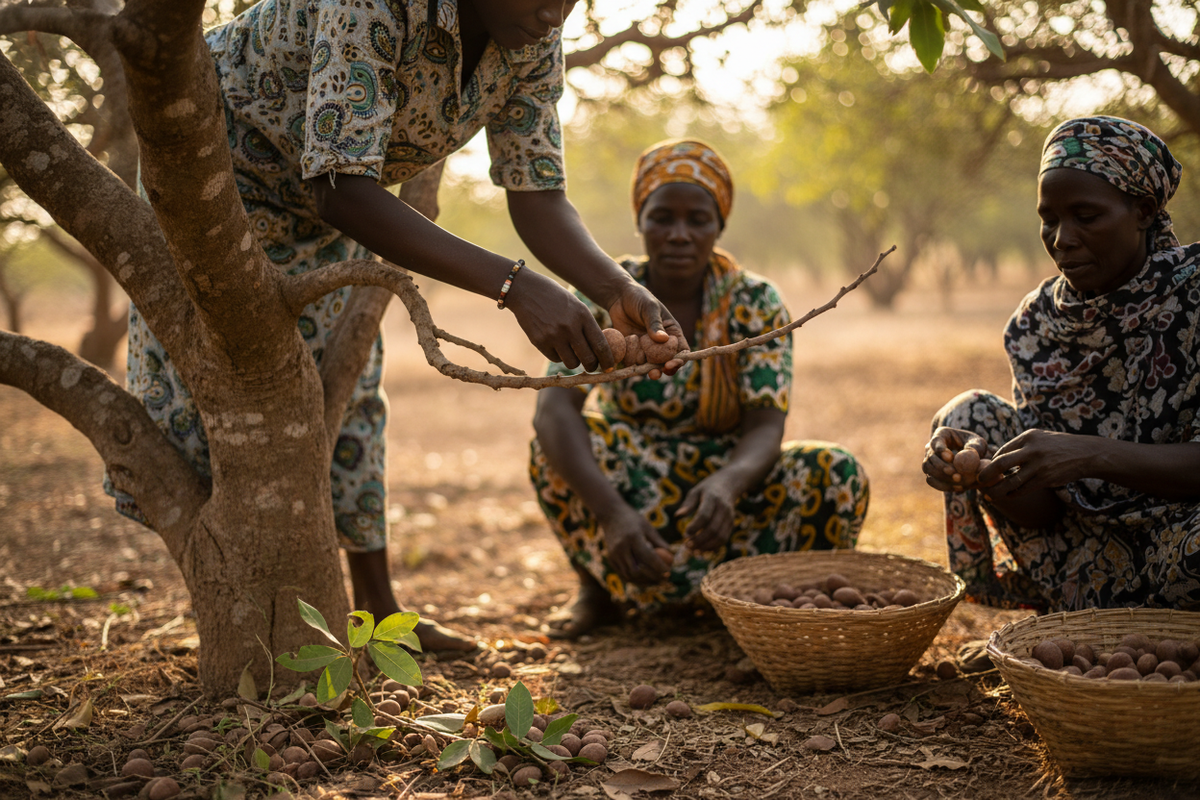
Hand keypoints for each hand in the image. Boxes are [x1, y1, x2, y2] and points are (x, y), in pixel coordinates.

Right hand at [505, 269, 614, 371]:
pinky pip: (556, 359)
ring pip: (572, 363)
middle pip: (588, 358)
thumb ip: (587, 325)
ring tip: (572, 353)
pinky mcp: (540, 342)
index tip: (610, 367)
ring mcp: (554, 335)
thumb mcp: (576, 305)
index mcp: (583, 315)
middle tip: (592, 366)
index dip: (607, 360)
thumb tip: (599, 350)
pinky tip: (556, 346)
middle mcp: (570, 327)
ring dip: (574, 361)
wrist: (526, 290)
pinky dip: (559, 356)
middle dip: (592, 366)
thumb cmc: (555, 297)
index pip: (601, 345)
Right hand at [599, 504, 670, 585]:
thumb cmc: (633, 519)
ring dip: (644, 581)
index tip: (669, 573)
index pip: (648, 557)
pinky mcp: (610, 559)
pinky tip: (644, 581)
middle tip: (664, 580)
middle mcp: (621, 547)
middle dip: (653, 577)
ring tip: (656, 582)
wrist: (610, 515)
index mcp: (632, 537)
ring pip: (630, 575)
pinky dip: (634, 580)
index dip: (659, 567)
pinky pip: (623, 574)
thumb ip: (658, 541)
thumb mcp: (647, 527)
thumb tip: (671, 555)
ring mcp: (614, 554)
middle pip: (638, 570)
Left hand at [608, 283, 688, 377]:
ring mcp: (646, 348)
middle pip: (666, 362)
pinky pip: (633, 362)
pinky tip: (625, 360)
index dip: (679, 360)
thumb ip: (655, 323)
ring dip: (645, 369)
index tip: (670, 364)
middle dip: (661, 370)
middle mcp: (661, 344)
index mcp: (672, 333)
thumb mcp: (649, 307)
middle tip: (654, 373)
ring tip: (639, 366)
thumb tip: (663, 339)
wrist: (619, 297)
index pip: (681, 350)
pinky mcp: (632, 350)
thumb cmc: (639, 298)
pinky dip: (630, 364)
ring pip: (649, 365)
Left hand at [677, 473, 737, 551]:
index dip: (695, 527)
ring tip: (694, 550)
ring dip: (707, 546)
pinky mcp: (732, 524)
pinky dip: (714, 547)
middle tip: (687, 546)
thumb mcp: (695, 491)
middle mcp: (723, 508)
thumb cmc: (707, 489)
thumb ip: (687, 504)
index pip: (704, 515)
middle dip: (700, 540)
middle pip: (713, 529)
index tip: (685, 534)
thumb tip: (677, 516)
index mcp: (712, 498)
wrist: (729, 485)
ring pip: (721, 536)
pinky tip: (703, 549)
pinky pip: (724, 539)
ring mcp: (729, 517)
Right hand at [923, 427, 992, 491]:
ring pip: (928, 469)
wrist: (972, 458)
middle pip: (930, 457)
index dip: (941, 450)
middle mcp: (931, 447)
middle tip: (956, 474)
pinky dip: (943, 485)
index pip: (936, 441)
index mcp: (941, 434)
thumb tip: (967, 455)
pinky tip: (959, 488)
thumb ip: (974, 447)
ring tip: (959, 480)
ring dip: (942, 477)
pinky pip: (931, 480)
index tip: (951, 458)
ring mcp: (929, 460)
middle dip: (942, 467)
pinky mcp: (931, 472)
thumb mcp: (979, 443)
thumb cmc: (975, 446)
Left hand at [977, 429, 1097, 500]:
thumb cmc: (1059, 446)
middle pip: (1001, 463)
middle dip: (986, 474)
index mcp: (1028, 437)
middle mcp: (1032, 449)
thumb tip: (998, 458)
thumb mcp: (1040, 438)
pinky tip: (1009, 495)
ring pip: (1011, 481)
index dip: (992, 462)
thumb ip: (1021, 446)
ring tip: (990, 495)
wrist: (1086, 454)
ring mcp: (1039, 465)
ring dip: (998, 490)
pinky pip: (1024, 489)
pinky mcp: (1046, 478)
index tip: (987, 470)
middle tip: (978, 482)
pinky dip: (1014, 493)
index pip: (1002, 451)